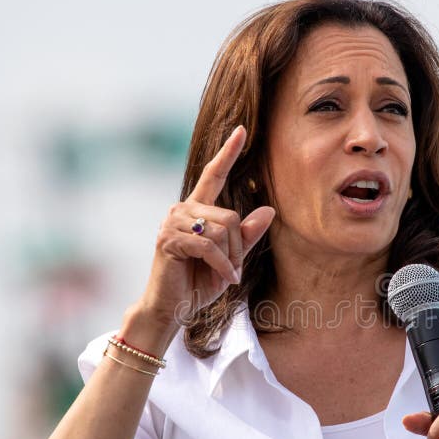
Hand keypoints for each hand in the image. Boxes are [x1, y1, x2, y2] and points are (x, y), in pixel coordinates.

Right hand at [137, 125, 274, 329]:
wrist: (171, 308)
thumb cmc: (198, 283)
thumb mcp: (230, 259)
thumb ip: (247, 236)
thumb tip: (269, 210)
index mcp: (196, 210)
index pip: (213, 175)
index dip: (228, 153)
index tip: (241, 130)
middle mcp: (182, 210)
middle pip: (231, 216)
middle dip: (239, 247)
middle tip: (234, 270)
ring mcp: (173, 223)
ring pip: (222, 230)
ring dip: (231, 258)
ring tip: (226, 275)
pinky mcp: (169, 239)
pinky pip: (210, 246)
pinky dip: (223, 265)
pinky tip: (224, 278)